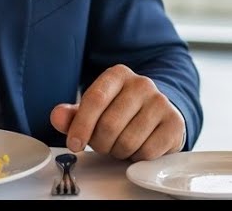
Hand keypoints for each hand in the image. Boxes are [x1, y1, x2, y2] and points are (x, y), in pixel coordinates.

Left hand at [50, 64, 185, 161]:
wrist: (157, 113)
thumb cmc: (120, 112)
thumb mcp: (93, 111)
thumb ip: (72, 115)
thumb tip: (57, 116)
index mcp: (118, 75)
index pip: (95, 99)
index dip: (81, 126)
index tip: (74, 144)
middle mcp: (142, 83)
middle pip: (109, 125)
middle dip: (101, 143)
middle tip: (103, 144)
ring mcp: (161, 102)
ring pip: (128, 141)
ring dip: (119, 152)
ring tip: (121, 144)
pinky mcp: (174, 123)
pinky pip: (147, 152)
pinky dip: (137, 157)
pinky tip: (138, 147)